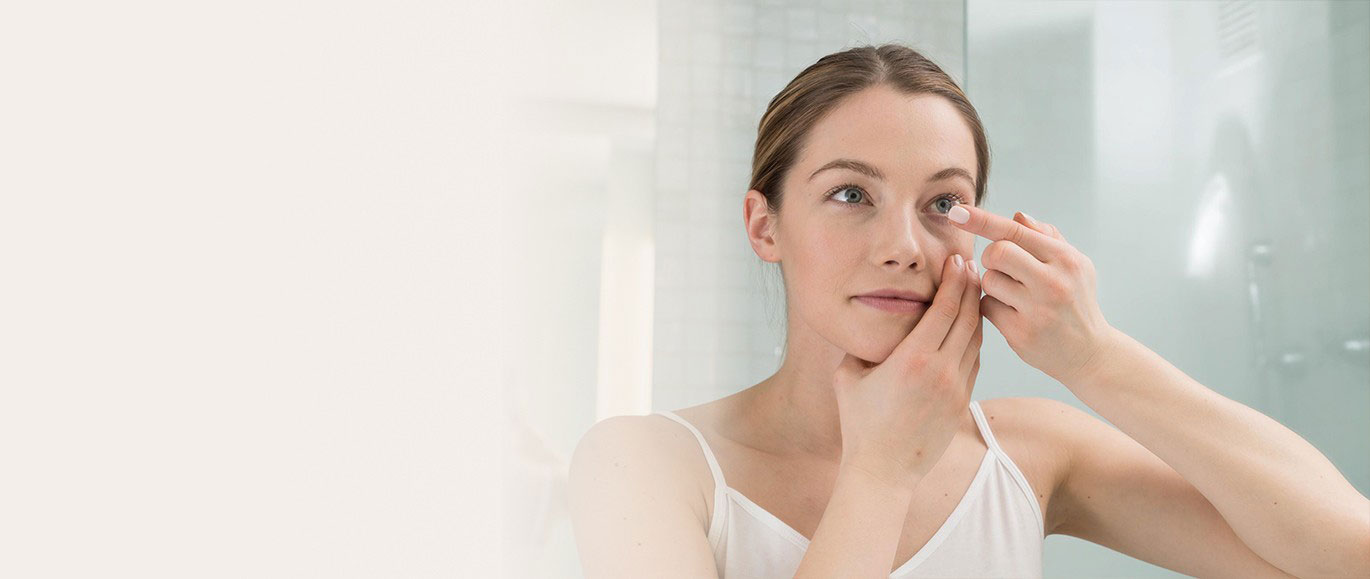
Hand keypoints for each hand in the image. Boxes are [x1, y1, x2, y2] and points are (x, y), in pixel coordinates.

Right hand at [831, 253, 982, 489]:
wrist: (884, 470)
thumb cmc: (860, 423)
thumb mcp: (848, 375)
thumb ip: (859, 344)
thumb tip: (863, 320)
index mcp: (913, 359)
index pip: (945, 309)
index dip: (955, 281)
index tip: (958, 260)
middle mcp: (941, 371)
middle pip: (968, 319)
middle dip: (971, 289)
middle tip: (971, 266)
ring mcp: (956, 388)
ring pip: (976, 340)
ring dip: (977, 313)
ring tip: (973, 292)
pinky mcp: (962, 403)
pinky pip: (975, 362)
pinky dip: (974, 340)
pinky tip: (969, 329)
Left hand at [948, 205, 1116, 384]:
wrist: (1089, 352)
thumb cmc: (1076, 301)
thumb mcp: (1073, 265)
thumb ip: (1046, 237)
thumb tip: (1017, 217)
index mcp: (1065, 259)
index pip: (1015, 232)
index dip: (982, 220)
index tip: (956, 213)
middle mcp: (1053, 282)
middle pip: (996, 253)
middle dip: (991, 257)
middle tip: (1003, 268)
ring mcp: (1037, 309)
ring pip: (988, 281)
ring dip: (993, 285)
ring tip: (1014, 294)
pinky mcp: (1021, 332)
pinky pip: (986, 307)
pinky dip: (992, 307)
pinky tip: (1012, 314)